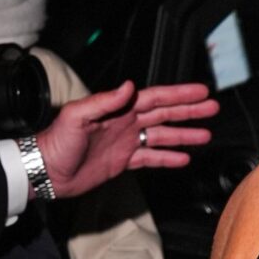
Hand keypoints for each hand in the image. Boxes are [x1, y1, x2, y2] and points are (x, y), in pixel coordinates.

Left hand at [36, 80, 218, 197]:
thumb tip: (129, 86)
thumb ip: (105, 101)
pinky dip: (168, 157)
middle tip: (212, 107)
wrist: (45, 172)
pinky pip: (151, 157)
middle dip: (190, 110)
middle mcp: (127, 122)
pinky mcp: (124, 161)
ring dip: (184, 134)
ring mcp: (127, 141)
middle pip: (165, 113)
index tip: (200, 91)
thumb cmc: (56, 142)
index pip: (156, 98)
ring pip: (163, 135)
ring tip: (205, 135)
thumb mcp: (77, 116)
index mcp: (119, 109)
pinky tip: (184, 159)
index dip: (179, 94)